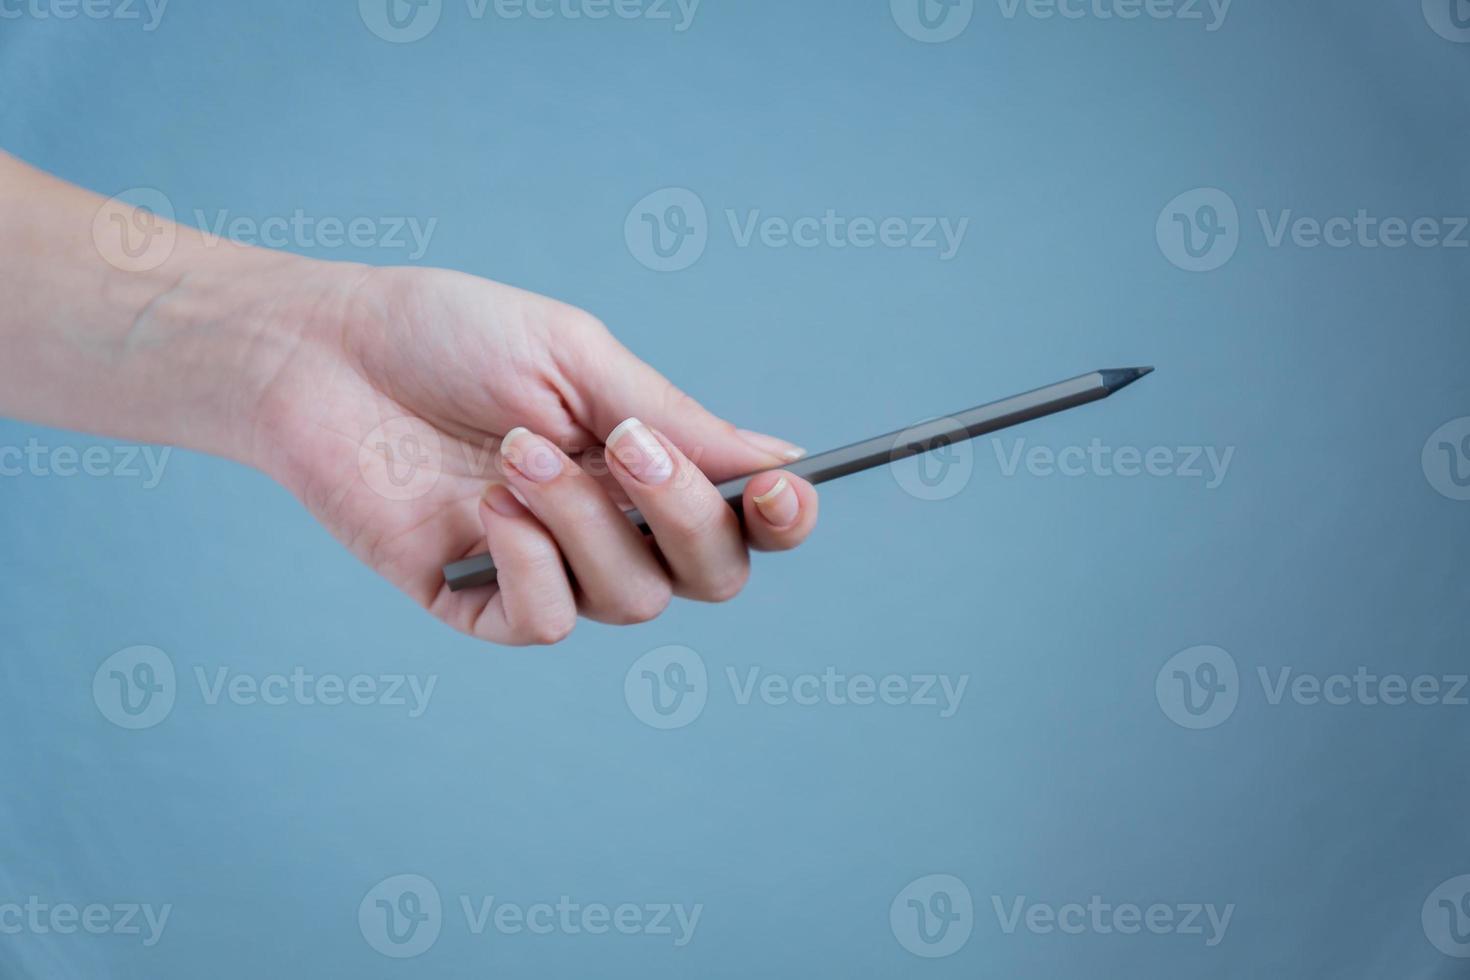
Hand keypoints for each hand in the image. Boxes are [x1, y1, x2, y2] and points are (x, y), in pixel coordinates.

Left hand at [239, 263, 819, 644]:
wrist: (322, 350)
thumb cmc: (449, 335)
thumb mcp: (575, 357)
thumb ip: (673, 417)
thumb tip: (781, 460)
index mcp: (648, 461)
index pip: (745, 520)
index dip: (782, 518)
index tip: (778, 490)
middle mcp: (612, 525)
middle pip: (710, 575)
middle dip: (681, 513)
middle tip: (621, 442)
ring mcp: (548, 567)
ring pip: (631, 599)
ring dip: (583, 521)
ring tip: (514, 451)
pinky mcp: (478, 601)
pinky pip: (547, 624)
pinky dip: (531, 566)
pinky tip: (484, 508)